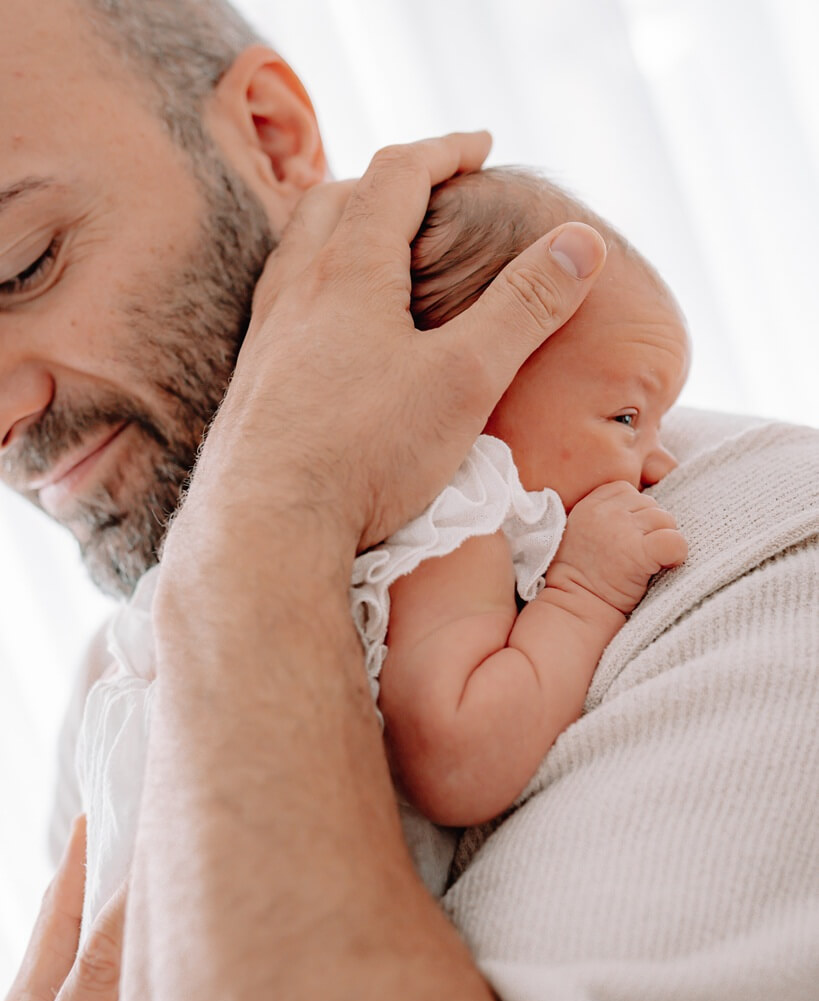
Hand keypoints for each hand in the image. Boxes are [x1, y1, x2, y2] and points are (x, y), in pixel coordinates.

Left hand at [176, 131, 607, 564]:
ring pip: (297, 251)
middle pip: (334, 200)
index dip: (445, 150)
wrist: (264, 530)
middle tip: (425, 190)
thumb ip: (525, 306)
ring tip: (373, 247)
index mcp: (348, 270)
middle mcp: (295, 290)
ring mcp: (266, 339)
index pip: (397, 175)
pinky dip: (314, 286)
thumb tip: (580, 239)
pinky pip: (281, 306)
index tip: (480, 146)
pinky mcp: (252, 386)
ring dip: (338, 228)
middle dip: (385, 181)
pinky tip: (330, 331)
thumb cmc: (366, 452)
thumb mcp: (465, 377)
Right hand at [551, 481, 687, 613]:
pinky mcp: (638, 552)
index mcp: (591, 504)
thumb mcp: (586, 530)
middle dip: (650, 529)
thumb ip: (610, 513)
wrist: (576, 607)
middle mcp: (605, 512)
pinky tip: (664, 565)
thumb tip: (650, 502)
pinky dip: (677, 554)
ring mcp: (621, 530)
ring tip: (644, 564)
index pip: (629, 492)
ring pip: (666, 521)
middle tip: (635, 555)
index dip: (635, 514)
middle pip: (651, 504)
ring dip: (662, 542)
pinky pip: (674, 541)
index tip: (627, 538)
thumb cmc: (584, 574)